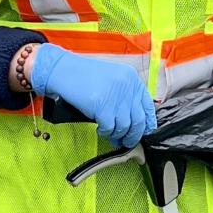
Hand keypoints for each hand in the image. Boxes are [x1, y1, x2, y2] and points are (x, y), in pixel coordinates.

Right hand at [30, 45, 155, 148]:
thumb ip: (125, 94)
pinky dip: (106, 132)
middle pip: (138, 119)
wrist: (63, 70)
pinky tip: (100, 130)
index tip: (145, 131)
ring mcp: (115, 96)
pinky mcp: (102, 106)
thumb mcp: (112, 79)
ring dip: (117, 135)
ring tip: (111, 135)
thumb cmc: (85, 76)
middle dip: (133, 135)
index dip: (148, 122)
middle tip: (128, 141)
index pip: (148, 105)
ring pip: (124, 126)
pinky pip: (110, 128)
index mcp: (132, 78)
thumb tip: (134, 120)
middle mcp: (127, 86)